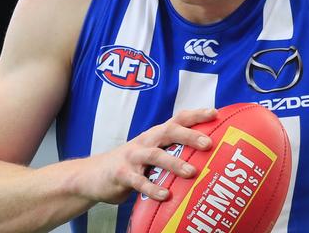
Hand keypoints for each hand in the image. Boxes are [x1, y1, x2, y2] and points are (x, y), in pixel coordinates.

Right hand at [81, 108, 216, 203]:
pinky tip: (166, 195)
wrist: (93, 175)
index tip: (215, 113)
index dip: (196, 114)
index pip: (178, 119)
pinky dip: (152, 188)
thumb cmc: (132, 164)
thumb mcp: (151, 152)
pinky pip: (139, 181)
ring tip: (191, 172)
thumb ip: (172, 152)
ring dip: (174, 163)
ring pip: (155, 155)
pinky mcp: (121, 175)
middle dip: (189, 135)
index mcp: (155, 134)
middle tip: (208, 143)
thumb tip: (208, 157)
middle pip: (168, 131)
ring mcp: (133, 157)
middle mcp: (145, 141)